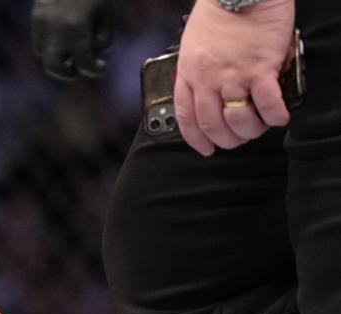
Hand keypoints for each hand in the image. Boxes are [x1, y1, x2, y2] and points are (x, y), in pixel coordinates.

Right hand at [31, 0, 115, 80]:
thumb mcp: (108, 11)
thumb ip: (103, 36)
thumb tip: (94, 52)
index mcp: (76, 28)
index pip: (83, 62)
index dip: (95, 69)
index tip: (102, 67)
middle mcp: (54, 30)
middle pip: (54, 67)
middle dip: (68, 73)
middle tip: (80, 69)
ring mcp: (41, 23)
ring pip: (44, 54)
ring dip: (59, 58)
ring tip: (73, 51)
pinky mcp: (35, 15)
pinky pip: (39, 40)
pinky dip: (51, 44)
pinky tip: (64, 36)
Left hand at [174, 0, 295, 155]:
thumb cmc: (220, 8)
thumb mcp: (193, 43)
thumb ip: (196, 68)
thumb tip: (204, 89)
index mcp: (189, 73)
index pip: (186, 117)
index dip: (196, 138)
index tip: (205, 147)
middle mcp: (208, 79)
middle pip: (212, 124)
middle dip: (225, 140)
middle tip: (236, 140)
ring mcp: (234, 75)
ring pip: (238, 119)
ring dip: (249, 131)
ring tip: (257, 129)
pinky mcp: (260, 68)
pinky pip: (267, 103)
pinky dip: (273, 116)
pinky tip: (277, 118)